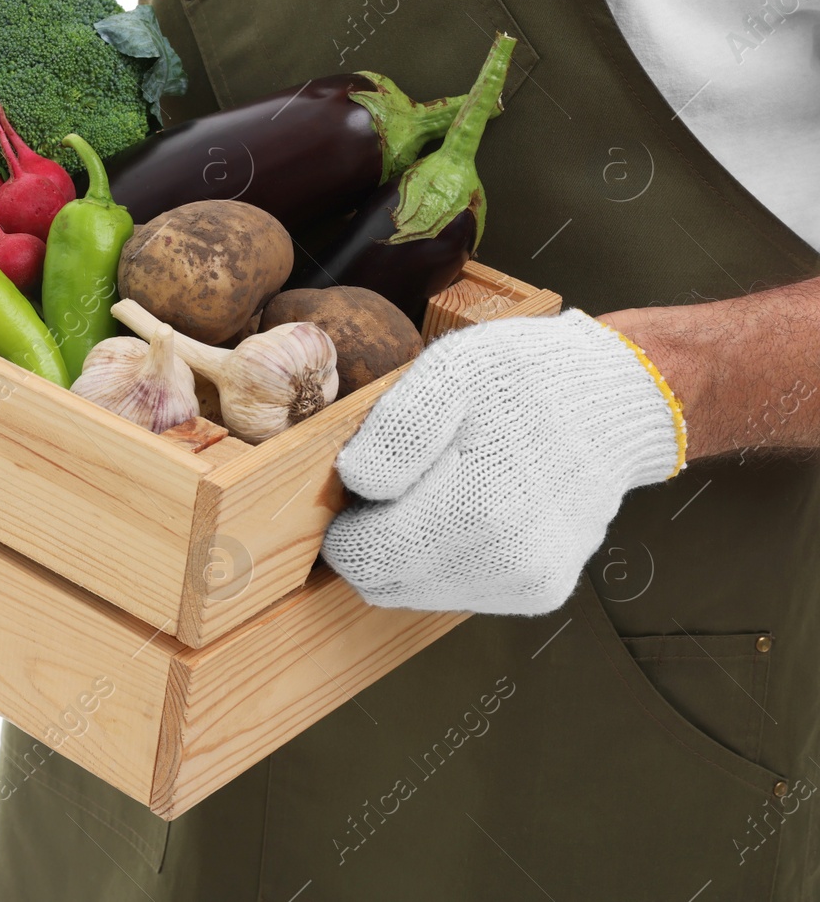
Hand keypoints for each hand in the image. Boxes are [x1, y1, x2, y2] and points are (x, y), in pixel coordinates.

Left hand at [320, 309, 685, 614]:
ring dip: (409, 550)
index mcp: (478, 510)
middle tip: (405, 480)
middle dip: (373, 537)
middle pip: (381, 584)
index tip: (373, 477)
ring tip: (445, 489)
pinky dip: (445, 558)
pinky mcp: (538, 593)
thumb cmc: (529, 379)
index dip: (348, 518)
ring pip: (414, 592)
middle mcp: (506, 564)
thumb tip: (357, 482)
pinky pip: (455, 592)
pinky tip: (471, 509)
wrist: (617, 403)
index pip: (360, 557)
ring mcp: (526, 585)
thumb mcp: (453, 370)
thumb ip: (396, 428)